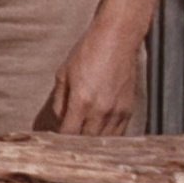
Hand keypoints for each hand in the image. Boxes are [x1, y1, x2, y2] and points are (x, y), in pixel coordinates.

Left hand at [51, 19, 140, 135]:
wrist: (117, 39)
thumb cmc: (88, 52)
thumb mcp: (64, 73)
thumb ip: (59, 101)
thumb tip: (59, 120)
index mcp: (82, 101)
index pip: (69, 134)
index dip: (60, 141)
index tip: (54, 141)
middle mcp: (101, 110)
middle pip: (86, 141)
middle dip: (75, 143)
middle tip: (67, 142)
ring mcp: (117, 111)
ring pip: (103, 141)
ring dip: (92, 142)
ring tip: (83, 140)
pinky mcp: (129, 110)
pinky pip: (118, 134)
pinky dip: (108, 137)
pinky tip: (99, 134)